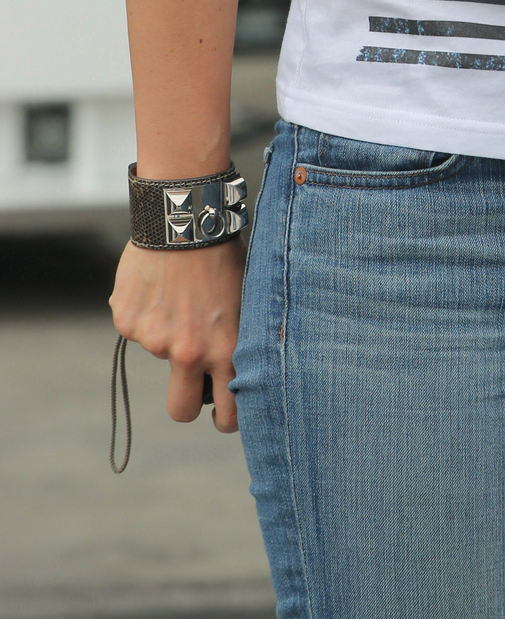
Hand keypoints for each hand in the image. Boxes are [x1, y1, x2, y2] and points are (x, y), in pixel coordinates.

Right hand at [110, 238, 245, 432]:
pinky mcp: (127, 322)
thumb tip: (237, 369)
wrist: (185, 218)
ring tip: (181, 291)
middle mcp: (189, 352)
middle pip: (182, 410)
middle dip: (187, 401)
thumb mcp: (245, 299)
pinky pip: (137, 326)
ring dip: (168, 331)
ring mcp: (154, 340)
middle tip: (192, 376)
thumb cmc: (223, 253)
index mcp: (226, 349)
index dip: (225, 419)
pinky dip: (145, 310)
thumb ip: (236, 338)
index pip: (228, 416)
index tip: (223, 413)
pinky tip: (159, 281)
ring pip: (160, 351)